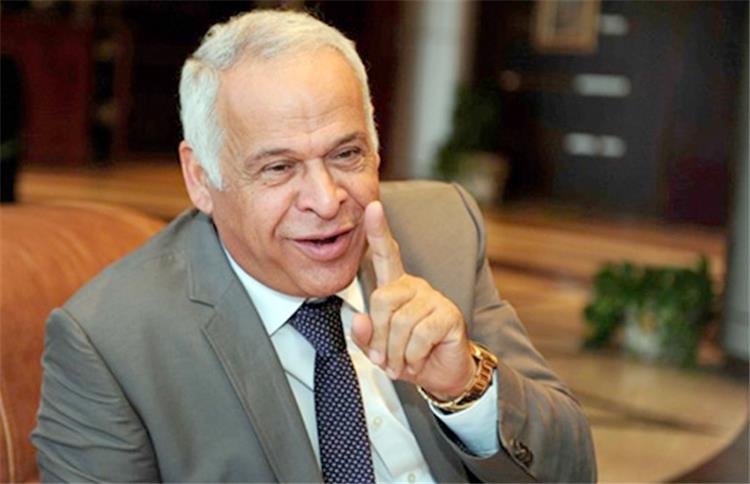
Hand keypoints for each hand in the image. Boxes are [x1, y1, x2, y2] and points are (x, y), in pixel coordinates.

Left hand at [351, 201, 475, 399]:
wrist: (443, 374)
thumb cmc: (409, 356)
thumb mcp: (379, 349)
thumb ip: (365, 335)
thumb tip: (360, 320)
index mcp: (396, 288)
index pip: (386, 255)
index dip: (378, 231)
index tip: (373, 206)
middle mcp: (415, 287)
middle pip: (382, 300)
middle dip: (379, 336)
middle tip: (385, 358)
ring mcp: (434, 299)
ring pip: (400, 323)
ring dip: (396, 352)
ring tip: (401, 363)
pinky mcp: (448, 315)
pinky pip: (419, 335)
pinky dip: (412, 356)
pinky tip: (418, 360)